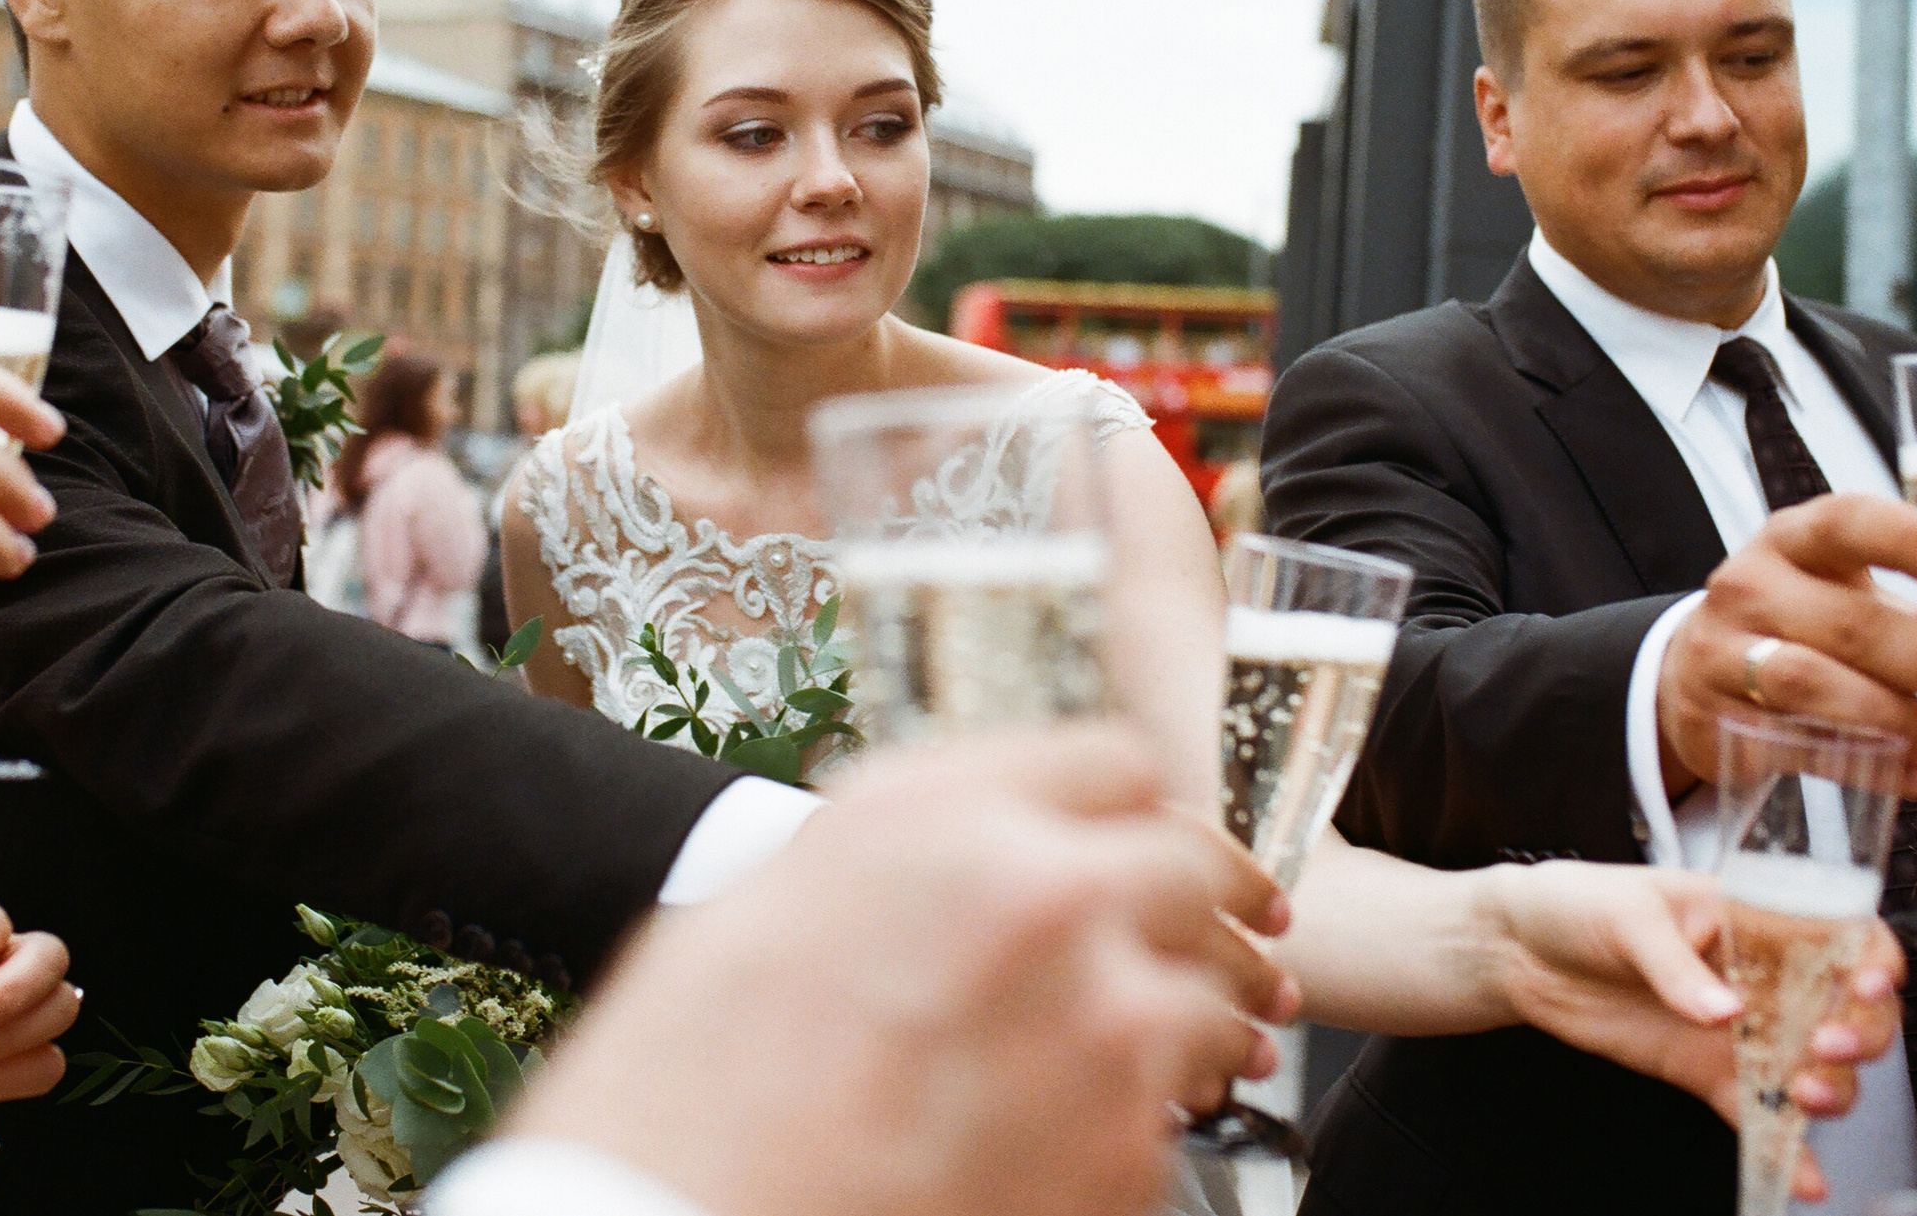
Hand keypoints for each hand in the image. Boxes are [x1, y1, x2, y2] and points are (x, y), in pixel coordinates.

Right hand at [510, 726, 1300, 1215]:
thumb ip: (903, 849)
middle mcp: (1038, 896)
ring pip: (1214, 995)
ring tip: (1211, 1036)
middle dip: (1210, 896)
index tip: (1143, 835)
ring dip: (1205, 1011)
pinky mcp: (1120, 1154)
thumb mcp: (768, 896)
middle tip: (1234, 923)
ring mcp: (1097, 1030)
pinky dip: (1147, 1121)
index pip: (1114, 762)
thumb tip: (970, 847)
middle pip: (1192, 863)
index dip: (1126, 805)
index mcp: (942, 815)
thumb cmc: (683, 1082)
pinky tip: (1097, 1130)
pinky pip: (1173, 1116)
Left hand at [1483, 860, 1902, 1202]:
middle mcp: (1766, 977)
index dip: (1873, 958)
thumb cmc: (1579, 904)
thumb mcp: (1627, 915)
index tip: (1865, 984)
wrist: (1519, 951)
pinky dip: (1786, 1150)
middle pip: (1851, 1011)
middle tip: (1826, 1046)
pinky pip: (1760, 1116)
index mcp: (1758, 918)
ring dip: (1831, 1090)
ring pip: (1819, 1069)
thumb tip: (1725, 1013)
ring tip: (1800, 1097)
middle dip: (1860, 1034)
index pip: (1845, 933)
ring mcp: (1743, 1030)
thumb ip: (1674, 964)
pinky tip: (1804, 1180)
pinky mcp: (1710, 1073)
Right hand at [1655, 494, 1916, 798]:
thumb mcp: (1836, 595)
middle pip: (1847, 622)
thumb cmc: (1792, 626)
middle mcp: (1748, 587)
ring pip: (1809, 682)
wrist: (1692, 672)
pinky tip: (1916, 777)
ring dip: (1892, 717)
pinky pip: (1792, 744)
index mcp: (1790, 542)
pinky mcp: (1709, 717)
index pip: (1847, 523)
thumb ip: (1912, 619)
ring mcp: (1720, 652)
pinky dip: (1863, 767)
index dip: (1910, 540)